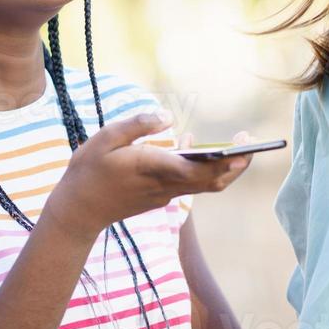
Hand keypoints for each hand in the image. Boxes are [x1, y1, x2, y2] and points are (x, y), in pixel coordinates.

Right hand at [45, 112, 250, 240]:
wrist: (78, 212)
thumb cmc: (88, 171)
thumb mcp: (105, 139)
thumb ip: (137, 125)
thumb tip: (166, 116)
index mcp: (153, 167)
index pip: (201, 168)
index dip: (227, 160)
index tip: (245, 146)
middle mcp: (165, 185)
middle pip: (213, 181)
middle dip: (237, 163)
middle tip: (250, 141)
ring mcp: (164, 195)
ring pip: (204, 184)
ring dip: (223, 167)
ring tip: (236, 143)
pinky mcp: (160, 197)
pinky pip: (189, 182)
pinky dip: (199, 166)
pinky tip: (192, 144)